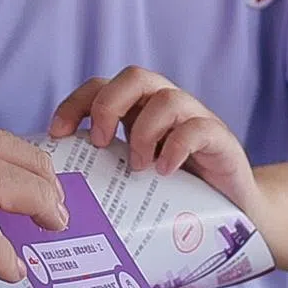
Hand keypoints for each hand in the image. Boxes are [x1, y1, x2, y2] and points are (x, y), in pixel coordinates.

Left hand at [50, 68, 260, 214]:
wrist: (231, 211)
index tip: (58, 133)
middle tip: (101, 143)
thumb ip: (105, 169)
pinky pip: (198, 128)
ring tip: (138, 167)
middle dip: (108, 105)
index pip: (102, 86)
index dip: (76, 103)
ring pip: (167, 99)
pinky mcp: (220, 139)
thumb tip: (56, 186)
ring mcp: (195, 118)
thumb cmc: (175, 192)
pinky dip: (176, 147)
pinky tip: (165, 171)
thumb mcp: (132, 177)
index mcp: (139, 110)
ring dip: (144, 132)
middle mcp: (165, 105)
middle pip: (134, 77)